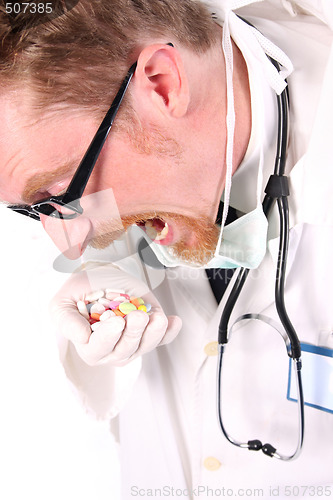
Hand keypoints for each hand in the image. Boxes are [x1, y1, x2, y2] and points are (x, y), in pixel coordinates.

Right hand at [50, 263, 181, 365]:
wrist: (98, 280)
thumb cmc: (78, 294)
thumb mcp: (62, 303)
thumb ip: (67, 321)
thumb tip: (82, 338)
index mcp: (89, 348)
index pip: (99, 348)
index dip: (107, 337)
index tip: (115, 321)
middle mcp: (113, 351)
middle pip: (126, 348)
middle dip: (133, 332)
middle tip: (137, 315)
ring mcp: (134, 344)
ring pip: (146, 345)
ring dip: (154, 333)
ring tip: (157, 317)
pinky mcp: (150, 333)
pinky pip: (163, 338)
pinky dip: (170, 332)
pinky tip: (174, 321)